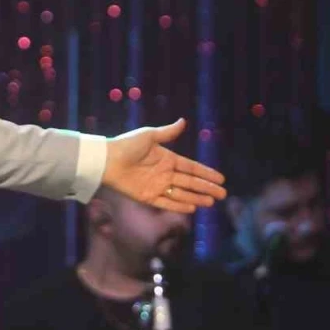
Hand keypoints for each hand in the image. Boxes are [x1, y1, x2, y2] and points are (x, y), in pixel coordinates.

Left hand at [102, 119, 226, 212]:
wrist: (106, 159)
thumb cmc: (126, 145)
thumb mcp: (148, 136)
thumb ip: (167, 132)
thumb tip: (183, 121)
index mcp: (167, 159)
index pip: (191, 168)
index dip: (206, 173)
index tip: (221, 179)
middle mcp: (164, 174)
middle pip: (190, 183)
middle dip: (206, 188)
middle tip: (223, 194)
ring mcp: (156, 186)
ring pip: (181, 194)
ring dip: (196, 198)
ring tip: (211, 203)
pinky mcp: (147, 197)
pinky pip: (166, 203)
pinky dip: (179, 206)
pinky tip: (192, 208)